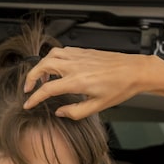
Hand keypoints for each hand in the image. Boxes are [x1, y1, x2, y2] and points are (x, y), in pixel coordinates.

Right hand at [23, 47, 152, 119]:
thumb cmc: (120, 88)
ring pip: (50, 55)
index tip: (28, 103)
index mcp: (76, 81)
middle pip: (42, 66)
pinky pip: (62, 51)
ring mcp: (78, 56)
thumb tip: (60, 112)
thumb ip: (76, 111)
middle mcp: (74, 66)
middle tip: (29, 88)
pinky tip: (57, 67)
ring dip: (41, 66)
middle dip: (31, 77)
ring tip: (43, 78)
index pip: (47, 89)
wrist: (135, 71)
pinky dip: (53, 58)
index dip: (34, 98)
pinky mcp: (84, 51)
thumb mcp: (98, 106)